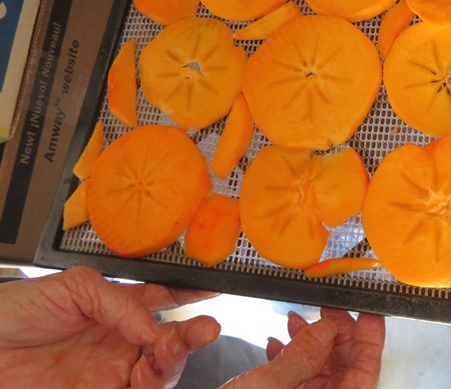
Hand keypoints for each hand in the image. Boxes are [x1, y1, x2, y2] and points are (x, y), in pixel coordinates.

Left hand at [0, 266, 219, 388]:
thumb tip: (153, 325)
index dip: (190, 297)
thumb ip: (119, 302)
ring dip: (171, 365)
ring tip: (167, 352)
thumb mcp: (74, 287)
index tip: (214, 292)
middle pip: (167, 344)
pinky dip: (146, 388)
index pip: (164, 301)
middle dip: (190, 337)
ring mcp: (106, 376)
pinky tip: (146, 380)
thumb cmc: (18, 309)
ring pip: (155, 376)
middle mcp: (119, 343)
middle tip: (203, 329)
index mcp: (118, 309)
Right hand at [223, 308, 384, 388]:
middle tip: (328, 309)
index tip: (368, 312)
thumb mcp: (269, 387)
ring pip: (319, 375)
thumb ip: (302, 357)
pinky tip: (275, 344)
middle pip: (343, 370)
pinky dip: (289, 360)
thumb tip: (325, 330)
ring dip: (309, 343)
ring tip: (296, 321)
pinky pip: (298, 384)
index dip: (369, 339)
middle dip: (334, 335)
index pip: (365, 372)